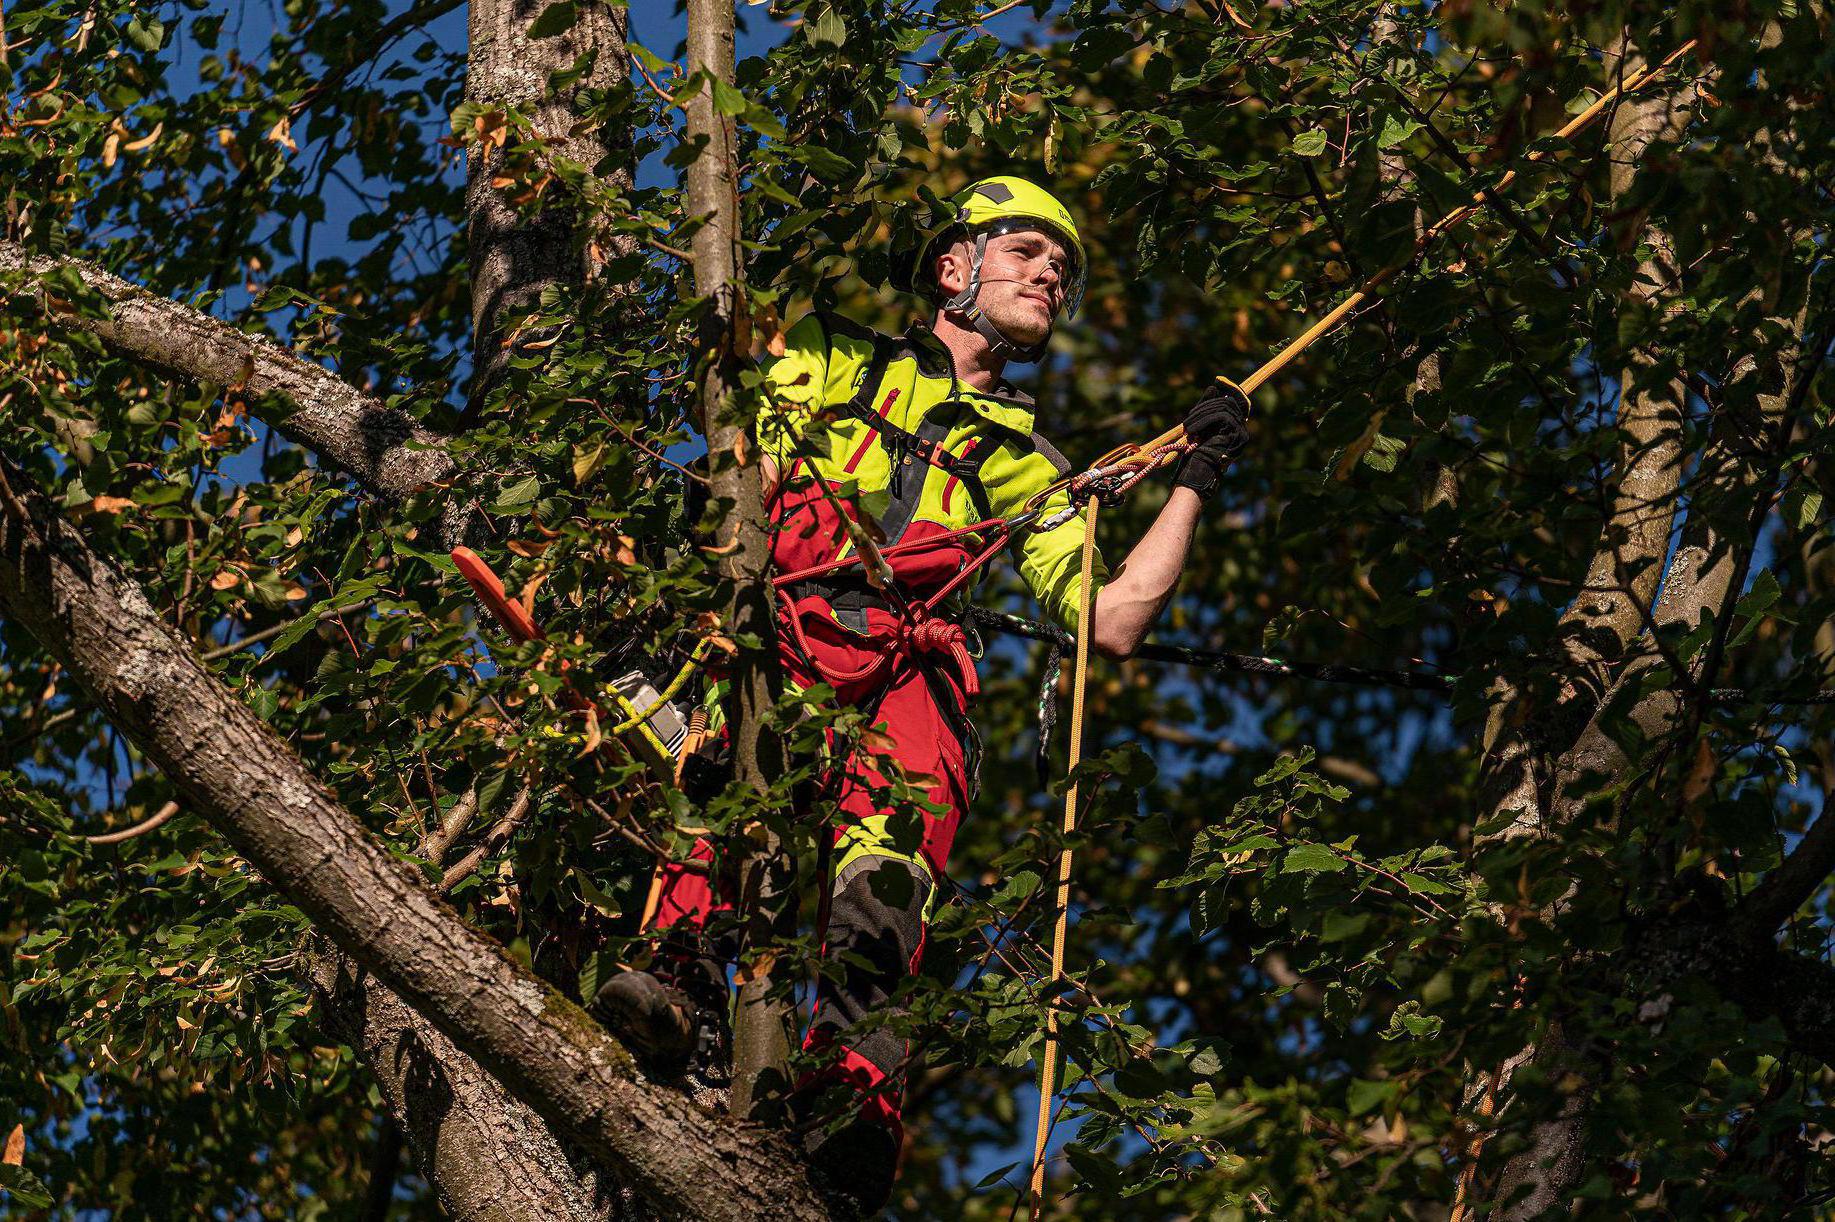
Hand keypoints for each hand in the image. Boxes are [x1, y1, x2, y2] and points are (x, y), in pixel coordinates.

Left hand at [1171, 378, 1249, 499]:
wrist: (1197, 474)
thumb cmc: (1196, 455)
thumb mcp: (1200, 425)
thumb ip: (1207, 407)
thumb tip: (1214, 386)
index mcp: (1233, 427)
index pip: (1237, 400)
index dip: (1230, 389)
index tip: (1218, 381)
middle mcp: (1241, 429)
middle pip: (1229, 401)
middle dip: (1206, 405)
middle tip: (1188, 420)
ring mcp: (1241, 433)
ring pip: (1224, 406)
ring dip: (1201, 414)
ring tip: (1187, 427)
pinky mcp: (1237, 435)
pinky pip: (1222, 415)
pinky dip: (1203, 419)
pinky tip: (1192, 430)